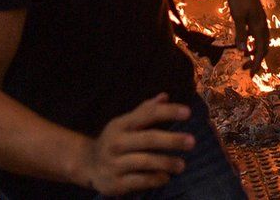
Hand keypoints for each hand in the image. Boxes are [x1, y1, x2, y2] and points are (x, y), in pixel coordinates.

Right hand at [79, 93, 194, 195]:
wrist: (87, 164)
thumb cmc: (116, 140)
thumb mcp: (126, 123)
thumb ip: (145, 111)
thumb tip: (165, 96)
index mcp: (121, 124)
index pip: (147, 114)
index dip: (168, 112)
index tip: (188, 112)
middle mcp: (116, 142)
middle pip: (148, 139)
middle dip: (172, 140)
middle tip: (192, 141)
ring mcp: (114, 163)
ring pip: (145, 162)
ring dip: (166, 162)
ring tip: (182, 165)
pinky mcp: (115, 183)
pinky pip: (139, 181)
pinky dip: (154, 179)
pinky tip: (166, 177)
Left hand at [227, 0, 269, 74]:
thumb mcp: (237, 17)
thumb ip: (240, 33)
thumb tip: (242, 51)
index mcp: (259, 26)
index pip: (260, 50)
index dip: (256, 63)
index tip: (252, 75)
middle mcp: (262, 25)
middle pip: (263, 48)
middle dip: (256, 60)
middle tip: (246, 70)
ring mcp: (259, 21)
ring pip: (261, 41)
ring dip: (254, 52)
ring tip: (245, 59)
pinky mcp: (255, 18)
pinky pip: (256, 35)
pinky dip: (252, 43)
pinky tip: (244, 45)